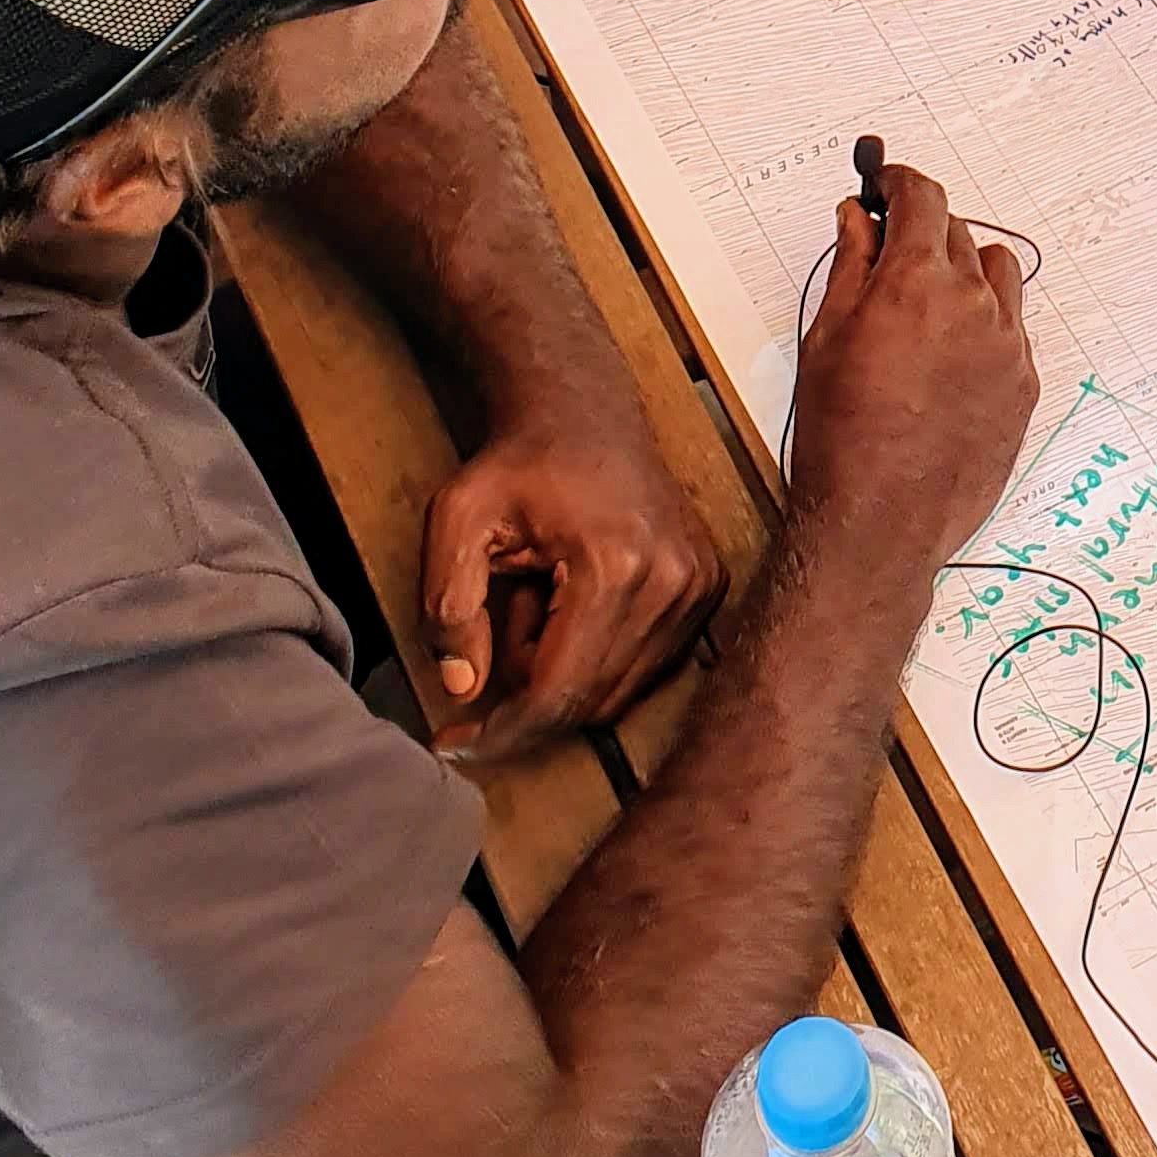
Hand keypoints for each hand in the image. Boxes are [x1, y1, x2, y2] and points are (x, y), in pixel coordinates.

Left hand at [421, 400, 726, 765]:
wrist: (583, 412)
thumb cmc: (519, 462)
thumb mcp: (456, 520)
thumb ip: (448, 606)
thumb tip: (464, 685)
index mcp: (615, 566)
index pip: (557, 691)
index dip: (501, 732)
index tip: (454, 743)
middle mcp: (671, 581)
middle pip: (589, 701)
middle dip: (530, 691)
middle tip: (502, 629)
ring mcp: (698, 587)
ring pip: (619, 693)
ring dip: (564, 674)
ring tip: (538, 607)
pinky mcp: (708, 589)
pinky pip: (646, 667)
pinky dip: (597, 659)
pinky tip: (572, 609)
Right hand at [789, 163, 1037, 565]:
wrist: (880, 519)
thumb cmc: (842, 435)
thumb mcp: (826, 337)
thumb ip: (851, 264)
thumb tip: (858, 218)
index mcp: (918, 281)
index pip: (922, 196)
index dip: (899, 182)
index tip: (885, 186)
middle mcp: (975, 304)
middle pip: (958, 232)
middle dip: (923, 233)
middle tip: (890, 256)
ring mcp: (1008, 345)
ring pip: (998, 274)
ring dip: (964, 272)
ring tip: (926, 307)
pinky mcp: (1025, 384)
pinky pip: (1012, 327)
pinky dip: (984, 323)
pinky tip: (948, 356)